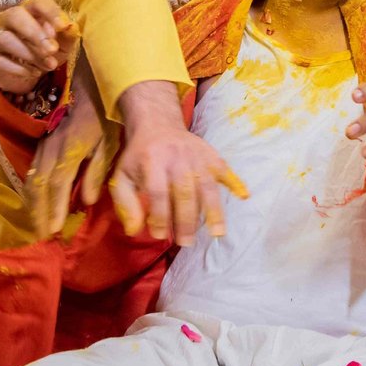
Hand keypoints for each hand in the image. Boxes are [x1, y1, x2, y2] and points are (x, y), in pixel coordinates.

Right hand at [0, 0, 76, 94]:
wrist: (31, 74)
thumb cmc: (48, 51)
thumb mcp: (63, 45)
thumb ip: (68, 35)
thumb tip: (70, 26)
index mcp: (32, 12)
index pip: (38, 2)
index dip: (50, 12)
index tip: (63, 27)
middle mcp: (11, 20)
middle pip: (14, 15)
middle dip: (34, 33)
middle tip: (52, 49)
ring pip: (4, 38)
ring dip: (28, 53)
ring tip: (49, 65)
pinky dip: (17, 68)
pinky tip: (33, 72)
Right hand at [25, 94, 111, 237]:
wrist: (89, 90)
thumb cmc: (104, 118)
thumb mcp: (108, 143)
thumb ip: (99, 171)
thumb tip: (88, 200)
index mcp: (70, 150)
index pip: (58, 184)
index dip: (56, 207)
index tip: (55, 229)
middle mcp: (51, 150)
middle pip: (39, 186)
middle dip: (40, 213)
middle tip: (43, 236)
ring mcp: (43, 147)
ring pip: (31, 180)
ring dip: (33, 205)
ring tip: (37, 226)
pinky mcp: (41, 146)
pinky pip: (31, 172)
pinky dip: (31, 192)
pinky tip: (35, 205)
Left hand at [111, 81, 247, 243]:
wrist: (158, 123)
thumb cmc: (139, 156)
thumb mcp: (122, 176)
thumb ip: (126, 203)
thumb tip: (134, 231)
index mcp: (152, 161)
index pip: (158, 192)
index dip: (160, 216)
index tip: (159, 236)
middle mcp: (178, 158)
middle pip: (185, 193)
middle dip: (186, 221)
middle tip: (186, 243)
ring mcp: (198, 156)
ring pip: (207, 185)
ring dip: (213, 210)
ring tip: (216, 233)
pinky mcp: (211, 154)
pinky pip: (225, 170)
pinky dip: (235, 182)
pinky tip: (243, 196)